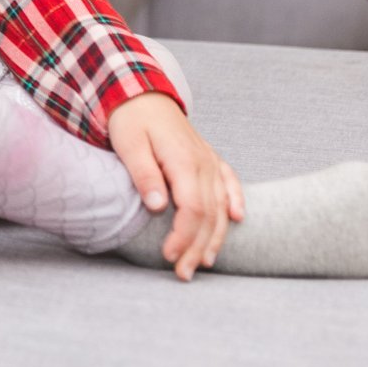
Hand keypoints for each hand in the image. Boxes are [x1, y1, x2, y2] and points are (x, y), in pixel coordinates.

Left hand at [106, 91, 245, 280]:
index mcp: (184, 162)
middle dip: (197, 248)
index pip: (192, 210)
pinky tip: (238, 219)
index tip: (169, 257)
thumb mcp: (129, 145)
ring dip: (216, 236)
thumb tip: (159, 206)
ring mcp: (210, 161)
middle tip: (184, 273)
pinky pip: (230, 183)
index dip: (183, 237)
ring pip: (221, 206)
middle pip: (209, 215)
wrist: (140, 92)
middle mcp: (204, 164)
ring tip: (206, 262)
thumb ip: (144, 175)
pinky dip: (236, 201)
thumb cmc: (130, 120)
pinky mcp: (210, 159)